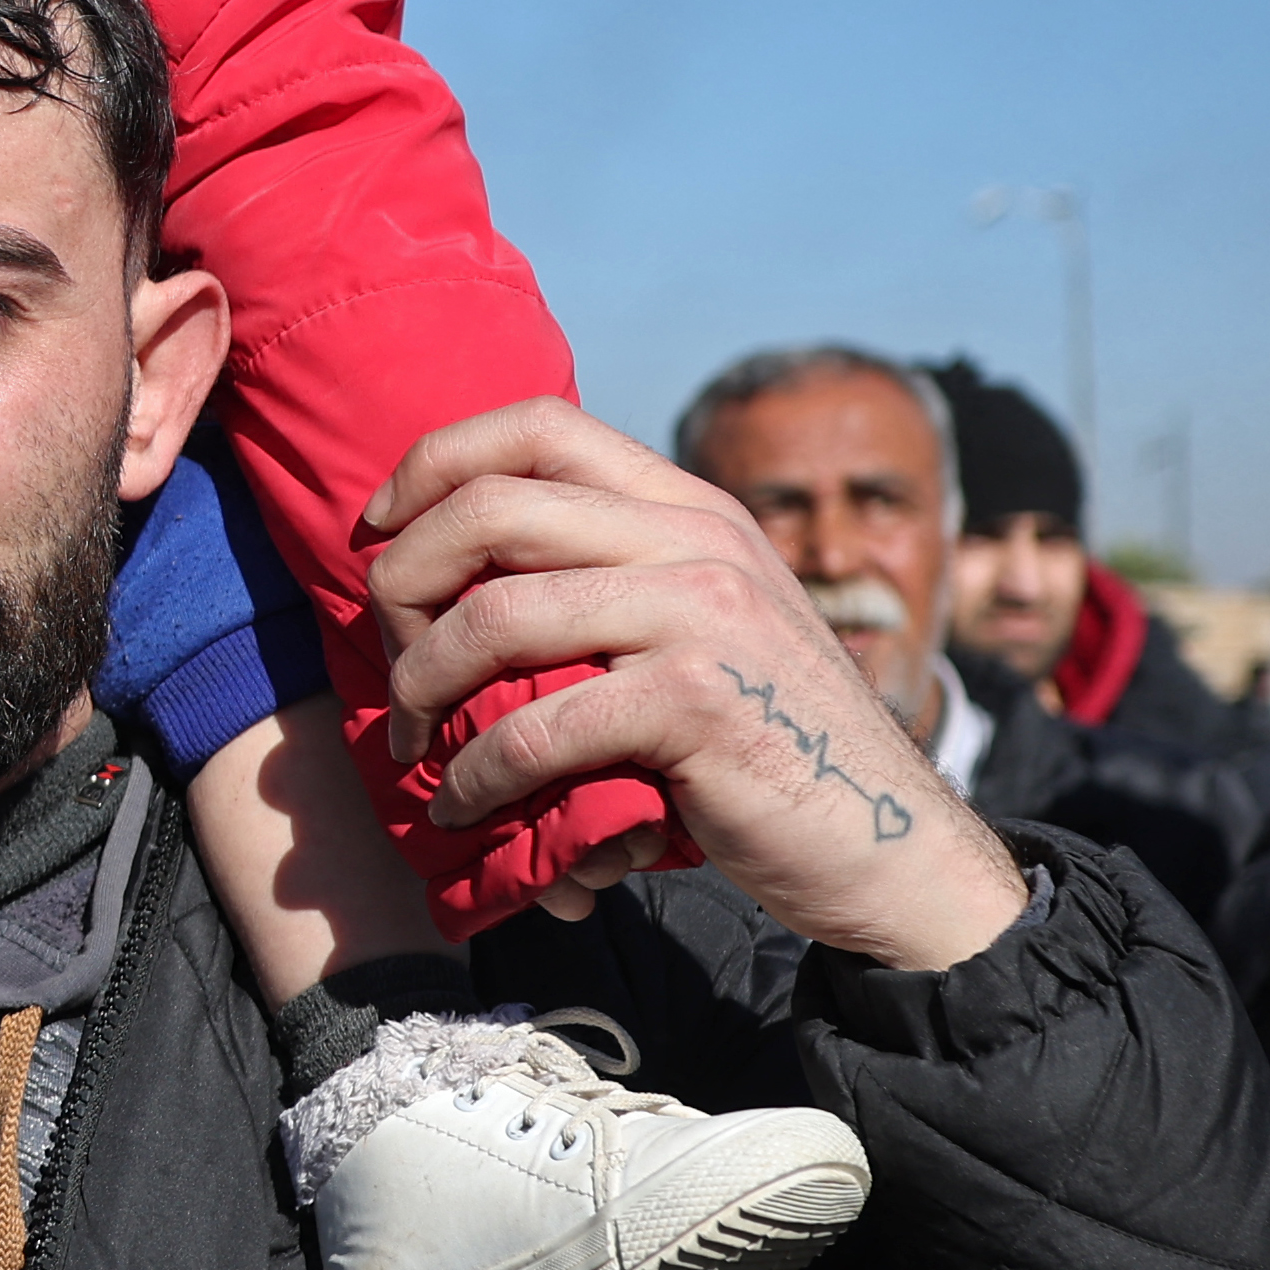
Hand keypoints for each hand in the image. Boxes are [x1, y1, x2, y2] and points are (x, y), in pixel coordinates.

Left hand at [361, 403, 1030, 970]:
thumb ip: (613, 585)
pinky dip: (474, 774)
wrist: (891, 843)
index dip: (433, 465)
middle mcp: (696, 540)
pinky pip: (533, 727)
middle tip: (388, 664)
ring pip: (493, 617)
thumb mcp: (703, 630)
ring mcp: (701, 616)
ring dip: (421, 689)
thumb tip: (461, 584)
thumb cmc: (768, 747)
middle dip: (400, 585)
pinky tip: (464, 805)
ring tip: (412, 746)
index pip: (539, 425)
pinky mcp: (695, 704)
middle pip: (490, 508)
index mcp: (690, 508)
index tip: (378, 532)